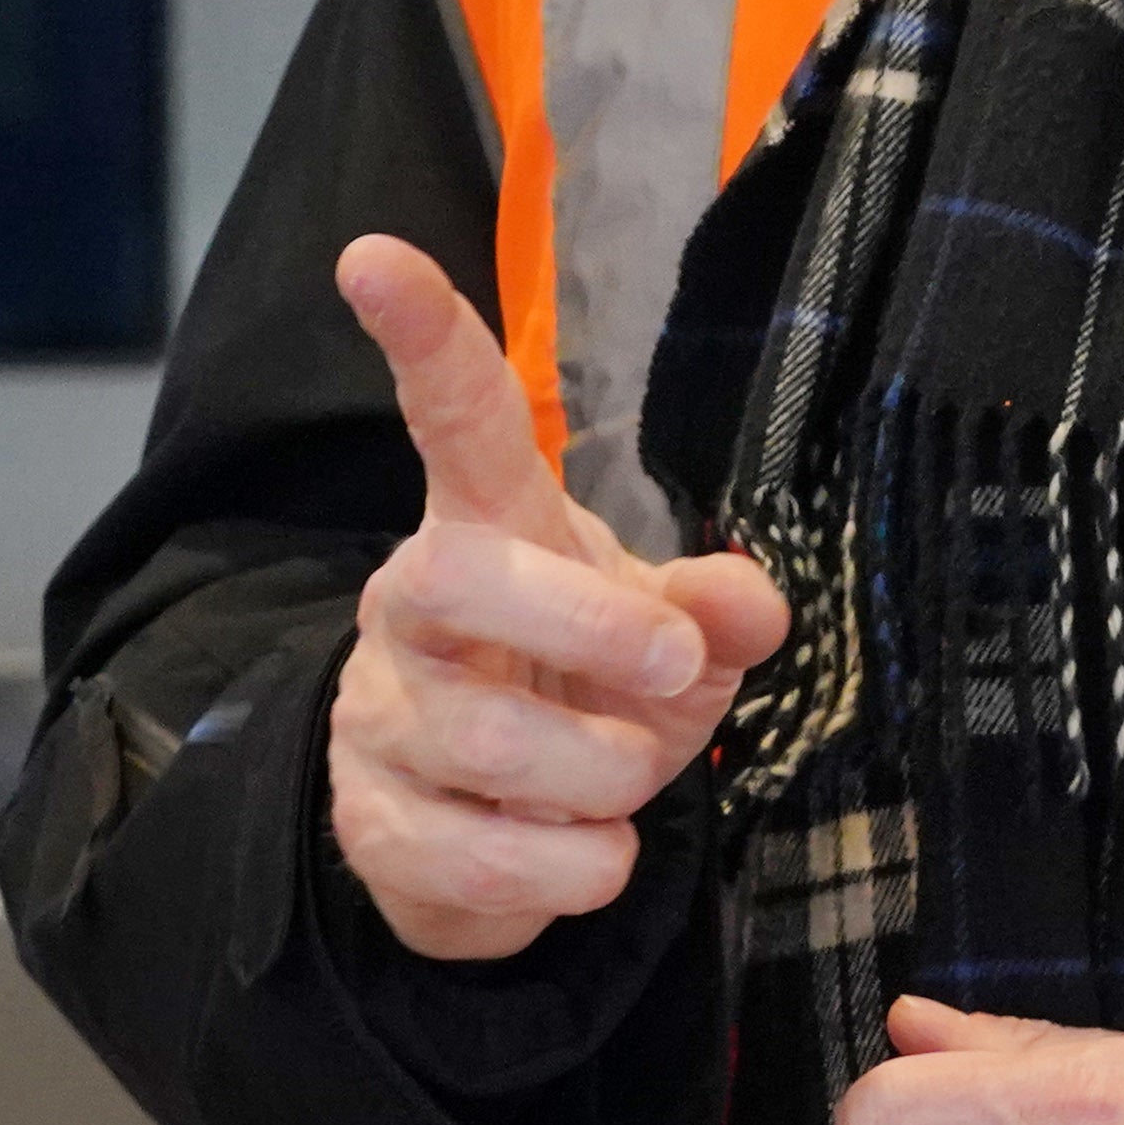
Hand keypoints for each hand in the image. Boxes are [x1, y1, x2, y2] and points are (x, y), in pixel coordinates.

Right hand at [320, 234, 788, 963]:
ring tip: (631, 785)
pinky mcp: (370, 826)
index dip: (420, 335)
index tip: (371, 255)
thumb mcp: (674, 643)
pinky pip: (476, 858)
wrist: (503, 841)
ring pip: (481, 742)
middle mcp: (411, 605)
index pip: (451, 416)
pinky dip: (570, 870)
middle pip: (456, 579)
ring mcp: (377, 715)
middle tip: (677, 665)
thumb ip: (717, 611)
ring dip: (601, 777)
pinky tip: (592, 854)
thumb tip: (752, 602)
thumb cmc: (587, 696)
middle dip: (581, 627)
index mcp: (487, 528)